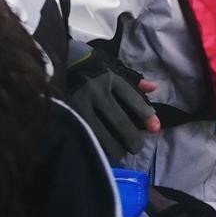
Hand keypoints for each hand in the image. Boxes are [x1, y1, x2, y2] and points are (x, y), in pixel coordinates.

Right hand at [66, 41, 159, 160]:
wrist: (60, 62)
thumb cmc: (92, 67)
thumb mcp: (113, 67)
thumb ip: (133, 80)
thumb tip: (153, 87)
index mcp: (111, 78)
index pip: (132, 97)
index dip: (144, 113)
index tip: (154, 126)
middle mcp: (97, 91)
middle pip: (118, 118)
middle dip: (130, 136)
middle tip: (137, 147)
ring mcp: (80, 104)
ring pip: (100, 131)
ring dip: (113, 146)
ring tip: (121, 154)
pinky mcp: (67, 113)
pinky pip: (83, 133)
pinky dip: (94, 144)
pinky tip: (101, 152)